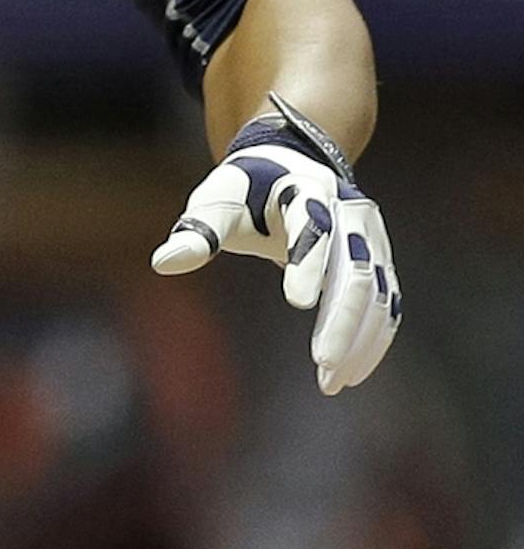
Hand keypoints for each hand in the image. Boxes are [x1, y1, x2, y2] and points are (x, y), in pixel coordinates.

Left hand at [152, 99, 400, 395]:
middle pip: (356, 267)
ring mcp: (370, 237)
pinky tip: (351, 373)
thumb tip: (163, 262)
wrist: (288, 166)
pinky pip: (386, 302)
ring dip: (361, 337)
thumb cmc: (243, 191)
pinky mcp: (378, 260)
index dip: (308, 262)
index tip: (298, 303)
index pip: (314, 225)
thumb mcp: (215, 202)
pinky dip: (373, 338)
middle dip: (342, 317)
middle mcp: (349, 212)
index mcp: (306, 189)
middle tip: (322, 362)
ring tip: (333, 382)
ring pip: (378, 290)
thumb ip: (197, 232)